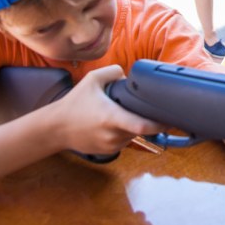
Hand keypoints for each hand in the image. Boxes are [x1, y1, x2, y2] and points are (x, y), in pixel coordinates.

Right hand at [48, 65, 164, 155]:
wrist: (55, 128)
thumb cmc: (74, 103)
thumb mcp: (92, 79)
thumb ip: (114, 71)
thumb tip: (130, 76)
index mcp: (111, 117)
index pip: (141, 125)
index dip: (158, 124)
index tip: (169, 120)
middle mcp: (113, 134)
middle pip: (140, 128)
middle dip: (142, 118)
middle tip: (138, 107)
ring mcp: (111, 145)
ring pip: (133, 135)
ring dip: (132, 126)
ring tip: (118, 114)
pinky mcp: (108, 152)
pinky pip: (124, 141)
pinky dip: (123, 133)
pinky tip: (112, 124)